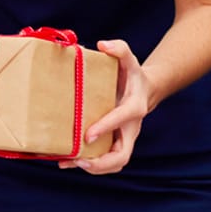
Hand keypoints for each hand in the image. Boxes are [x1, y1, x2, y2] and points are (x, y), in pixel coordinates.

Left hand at [61, 38, 149, 174]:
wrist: (144, 89)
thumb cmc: (132, 74)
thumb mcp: (129, 59)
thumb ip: (120, 49)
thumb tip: (103, 44)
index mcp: (134, 107)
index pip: (122, 119)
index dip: (106, 127)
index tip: (87, 134)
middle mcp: (131, 127)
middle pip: (123, 154)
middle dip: (102, 162)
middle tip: (80, 160)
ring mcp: (123, 137)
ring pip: (115, 162)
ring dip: (94, 167)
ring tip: (69, 163)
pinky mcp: (115, 141)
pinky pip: (106, 159)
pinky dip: (89, 164)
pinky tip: (66, 161)